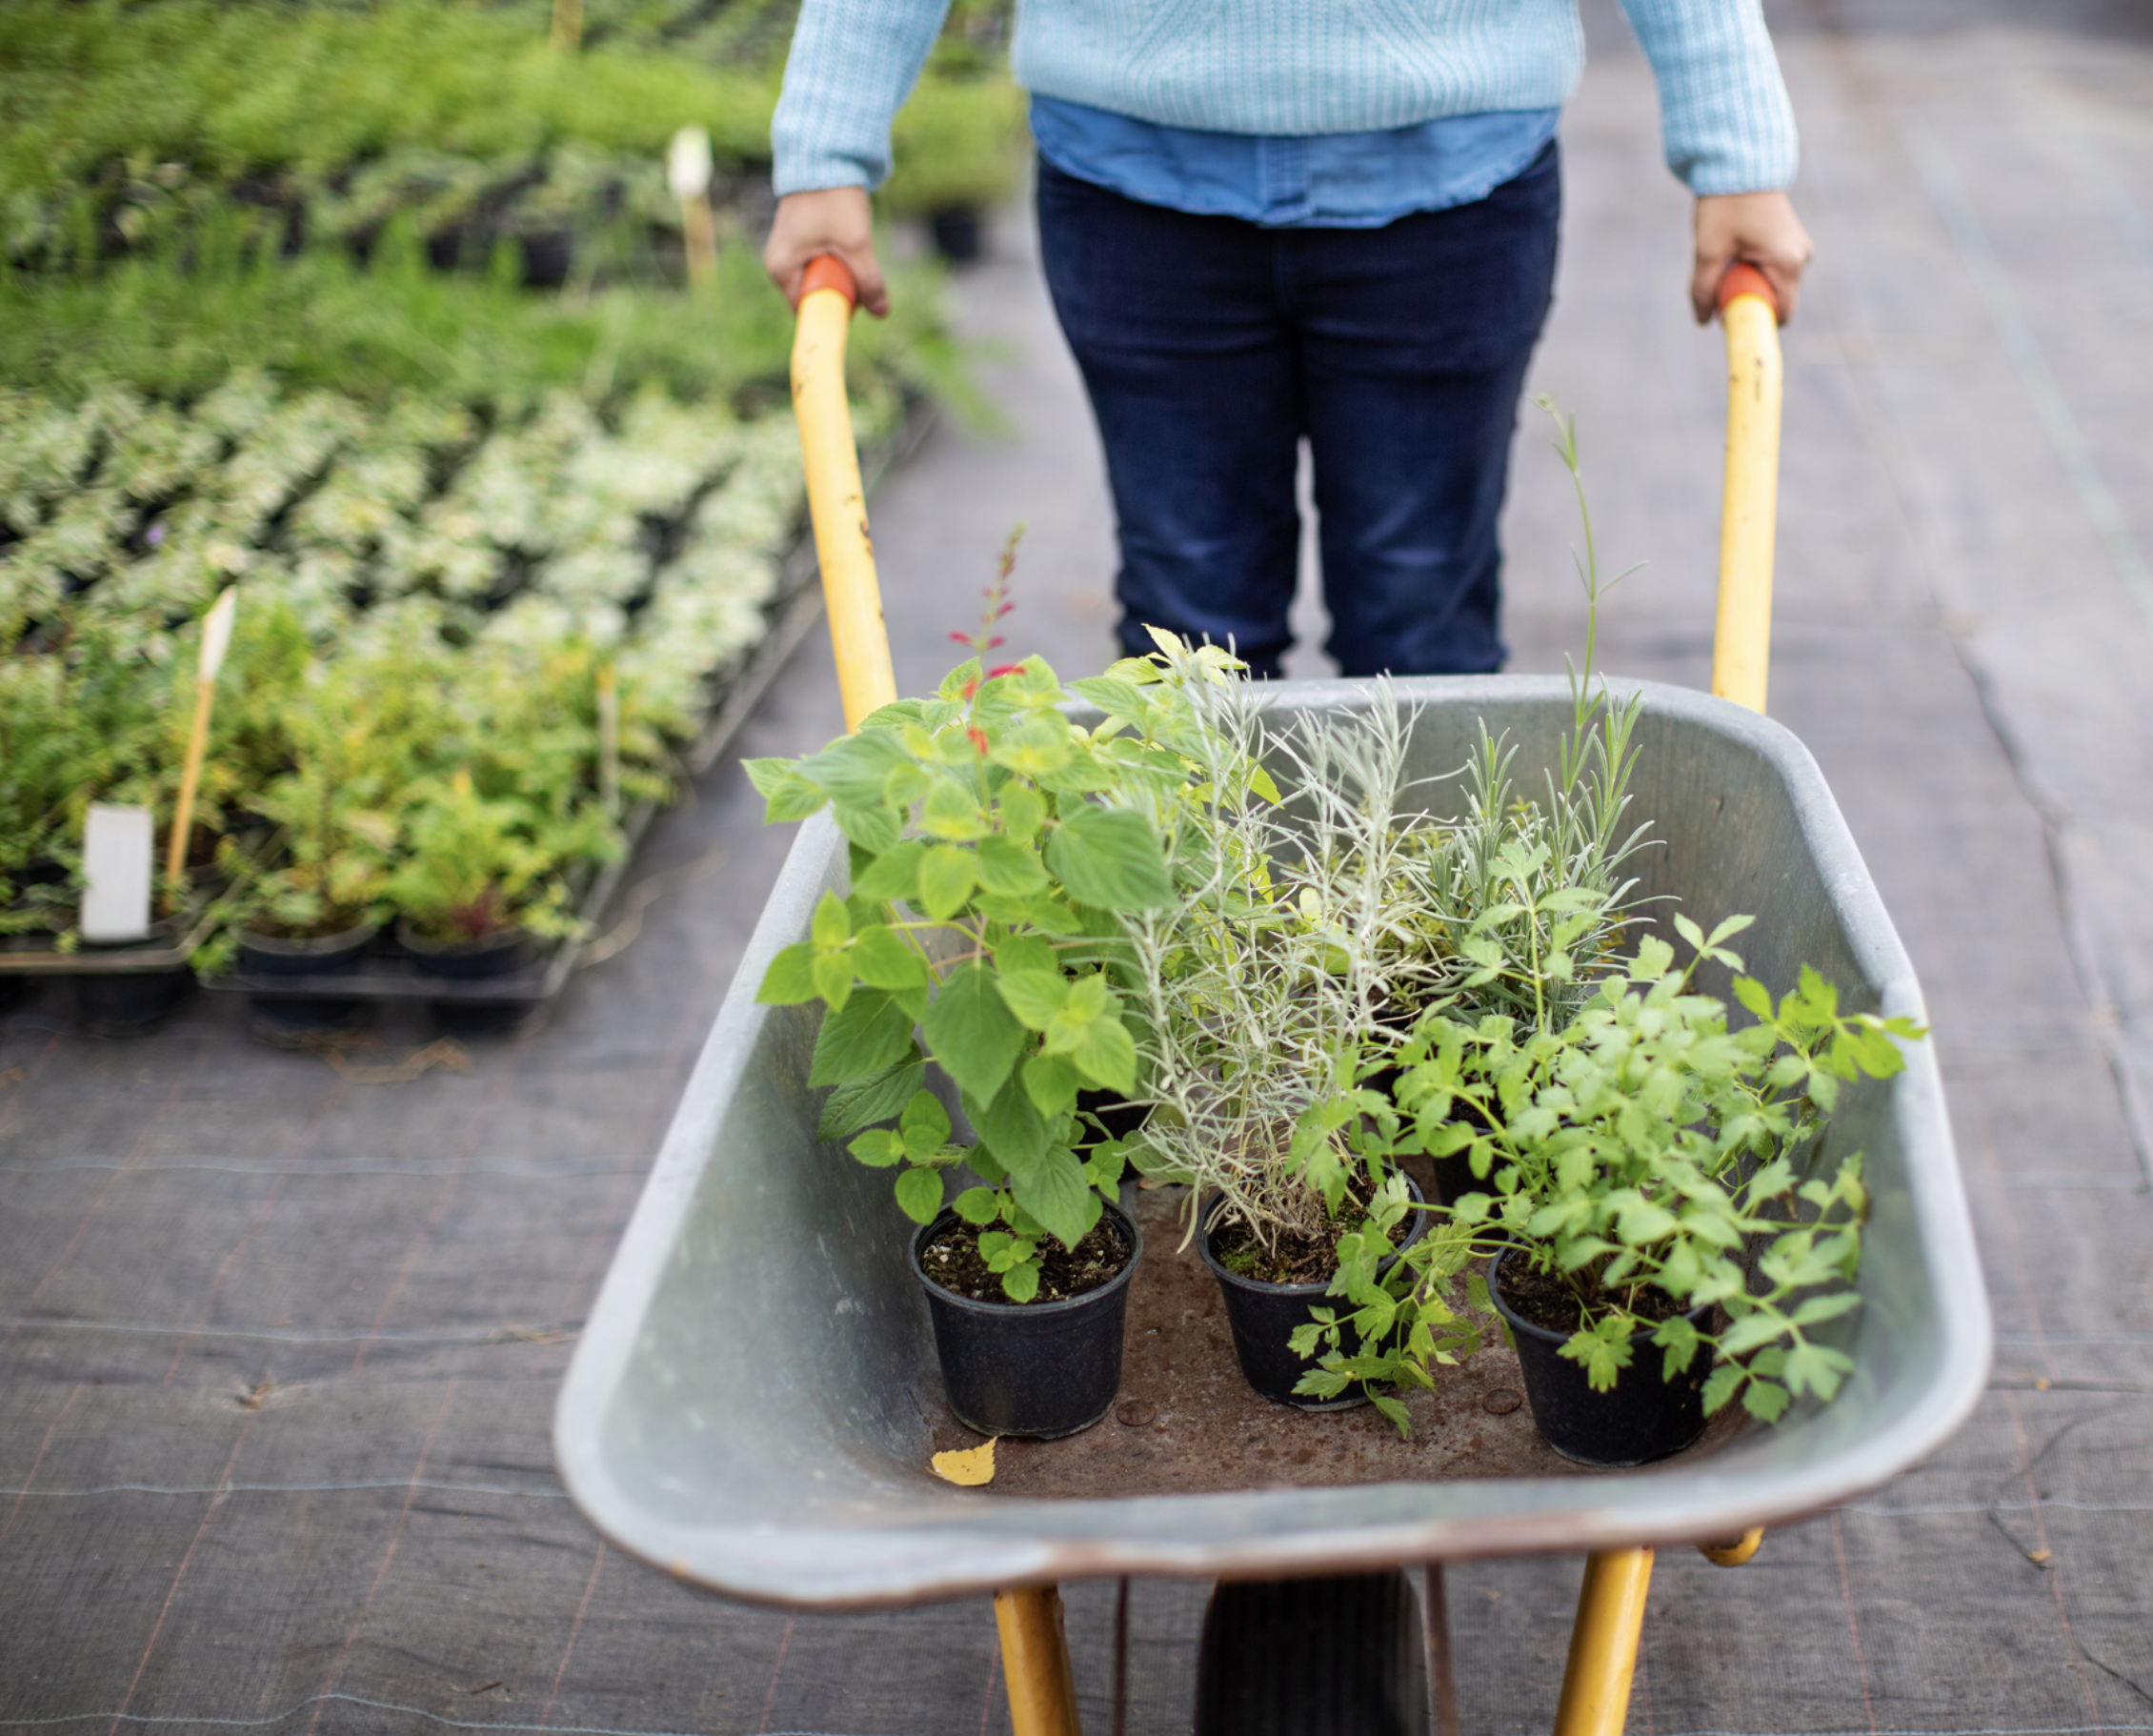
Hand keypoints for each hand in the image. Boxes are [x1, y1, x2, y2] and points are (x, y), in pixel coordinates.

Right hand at [763, 186, 888, 316]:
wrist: (824, 155)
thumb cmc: (833, 199)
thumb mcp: (856, 244)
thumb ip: (869, 281)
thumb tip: (882, 312)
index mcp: (781, 270)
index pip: (810, 310)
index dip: (837, 308)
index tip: (859, 293)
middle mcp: (779, 264)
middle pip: (818, 296)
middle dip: (844, 287)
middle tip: (857, 262)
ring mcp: (789, 252)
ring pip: (825, 278)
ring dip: (844, 270)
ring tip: (850, 242)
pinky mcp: (801, 241)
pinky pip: (823, 263)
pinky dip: (840, 257)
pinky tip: (845, 237)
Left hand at [1691, 190, 1813, 324]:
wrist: (1740, 163)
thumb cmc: (1725, 204)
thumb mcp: (1708, 251)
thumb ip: (1703, 290)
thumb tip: (1703, 321)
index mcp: (1788, 263)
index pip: (1780, 315)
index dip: (1752, 320)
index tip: (1726, 310)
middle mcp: (1801, 258)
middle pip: (1774, 301)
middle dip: (1745, 298)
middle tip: (1722, 275)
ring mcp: (1798, 249)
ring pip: (1770, 285)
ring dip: (1746, 281)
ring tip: (1730, 255)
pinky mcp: (1789, 242)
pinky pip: (1770, 270)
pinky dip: (1751, 268)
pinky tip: (1737, 247)